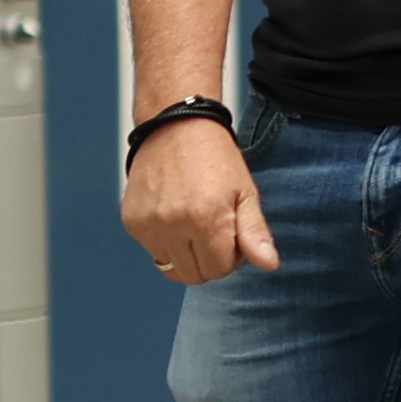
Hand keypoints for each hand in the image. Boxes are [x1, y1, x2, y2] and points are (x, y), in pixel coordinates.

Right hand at [122, 114, 275, 283]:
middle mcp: (173, 225)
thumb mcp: (244, 192)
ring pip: (171, 268)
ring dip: (186, 255)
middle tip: (213, 230)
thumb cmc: (215, 158)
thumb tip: (269, 265)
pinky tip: (174, 215)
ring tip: (193, 223)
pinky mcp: (131, 221)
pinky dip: (166, 242)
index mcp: (206, 219)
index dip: (230, 257)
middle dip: (209, 260)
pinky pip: (153, 251)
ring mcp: (148, 224)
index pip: (220, 270)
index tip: (230, 233)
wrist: (175, 126)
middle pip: (194, 275)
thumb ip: (255, 233)